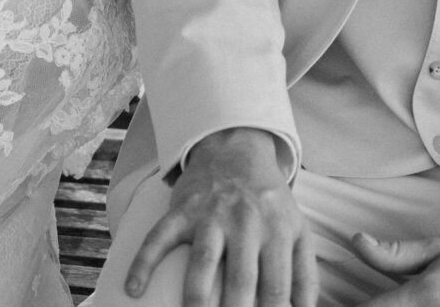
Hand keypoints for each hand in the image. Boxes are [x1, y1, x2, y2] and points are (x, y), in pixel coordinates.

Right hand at [123, 127, 314, 306]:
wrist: (236, 148)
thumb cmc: (269, 202)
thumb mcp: (297, 230)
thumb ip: (304, 275)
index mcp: (277, 232)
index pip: (277, 290)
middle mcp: (246, 222)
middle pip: (241, 281)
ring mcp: (212, 214)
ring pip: (203, 263)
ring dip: (197, 301)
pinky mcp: (183, 209)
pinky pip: (160, 236)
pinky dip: (144, 262)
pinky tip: (134, 289)